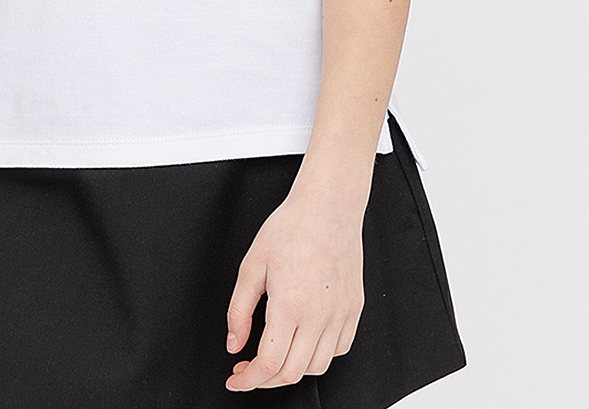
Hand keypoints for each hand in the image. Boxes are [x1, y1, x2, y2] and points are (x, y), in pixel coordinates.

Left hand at [224, 183, 365, 391]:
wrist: (327, 207)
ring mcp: (340, 315)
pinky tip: (304, 341)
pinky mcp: (354, 310)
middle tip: (249, 368)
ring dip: (292, 369)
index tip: (236, 378)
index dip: (248, 380)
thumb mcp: (252, 264)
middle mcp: (319, 315)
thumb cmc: (292, 227)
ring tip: (276, 354)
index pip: (268, 364)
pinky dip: (319, 355)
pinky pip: (339, 349)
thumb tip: (234, 343)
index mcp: (290, 305)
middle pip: (292, 373)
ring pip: (317, 367)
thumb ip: (238, 310)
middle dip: (265, 380)